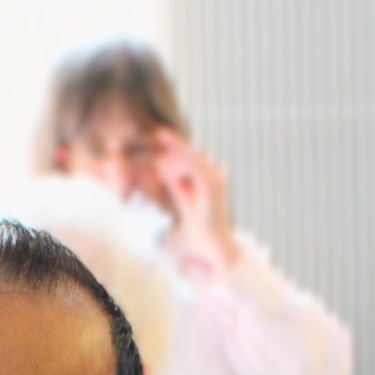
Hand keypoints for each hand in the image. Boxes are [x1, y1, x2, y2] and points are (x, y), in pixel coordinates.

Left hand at [150, 128, 237, 271]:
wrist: (212, 241)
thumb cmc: (198, 223)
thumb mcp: (181, 195)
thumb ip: (174, 178)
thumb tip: (161, 162)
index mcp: (210, 172)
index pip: (190, 151)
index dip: (175, 142)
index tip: (159, 133)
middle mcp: (216, 170)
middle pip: (188, 151)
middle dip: (171, 153)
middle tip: (158, 158)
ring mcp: (216, 175)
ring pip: (188, 156)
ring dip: (172, 166)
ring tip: (164, 176)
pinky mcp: (213, 182)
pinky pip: (192, 165)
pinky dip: (178, 169)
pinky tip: (170, 177)